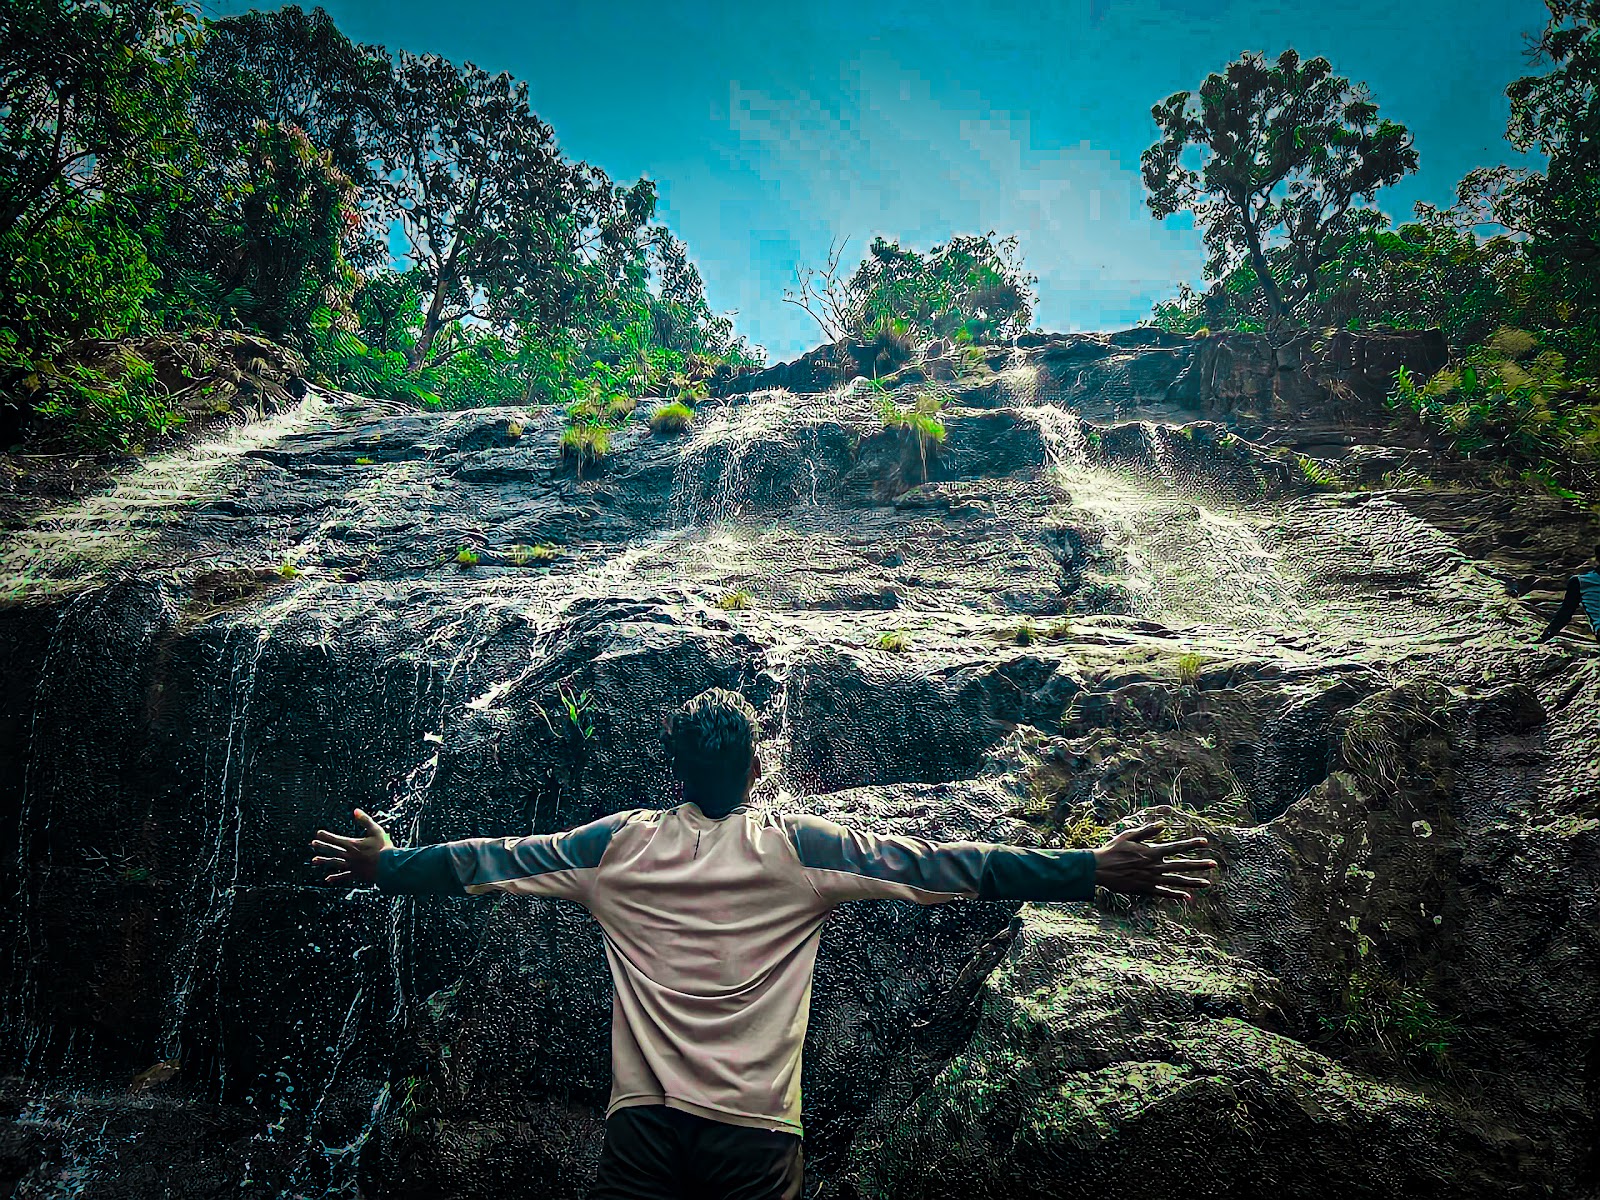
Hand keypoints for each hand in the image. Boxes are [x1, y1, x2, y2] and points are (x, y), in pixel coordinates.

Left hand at [311, 809, 391, 885]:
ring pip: (334, 863)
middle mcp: (349, 855)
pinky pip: (343, 876)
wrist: (389, 866)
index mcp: (353, 844)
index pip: (336, 839)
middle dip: (322, 846)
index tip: (318, 833)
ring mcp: (351, 865)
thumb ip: (365, 820)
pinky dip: (335, 877)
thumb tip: (355, 811)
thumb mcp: (376, 830)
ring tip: (314, 860)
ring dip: (324, 861)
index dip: (326, 836)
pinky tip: (328, 879)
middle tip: (313, 844)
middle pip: (332, 850)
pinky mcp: (355, 874)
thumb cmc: (384, 848)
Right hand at [1092, 821, 1215, 901]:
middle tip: (1214, 864)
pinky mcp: (1146, 889)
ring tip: (1208, 883)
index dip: (1192, 844)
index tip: (1205, 842)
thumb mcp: (1129, 835)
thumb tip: (1163, 825)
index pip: (1177, 847)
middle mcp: (1155, 866)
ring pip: (1177, 881)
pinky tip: (1187, 897)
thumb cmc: (1113, 849)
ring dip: (1193, 882)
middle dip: (1199, 865)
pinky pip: (1164, 893)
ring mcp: (1151, 879)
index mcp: (1152, 851)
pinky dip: (1175, 895)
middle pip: (1182, 865)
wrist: (1100, 869)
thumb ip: (1147, 831)